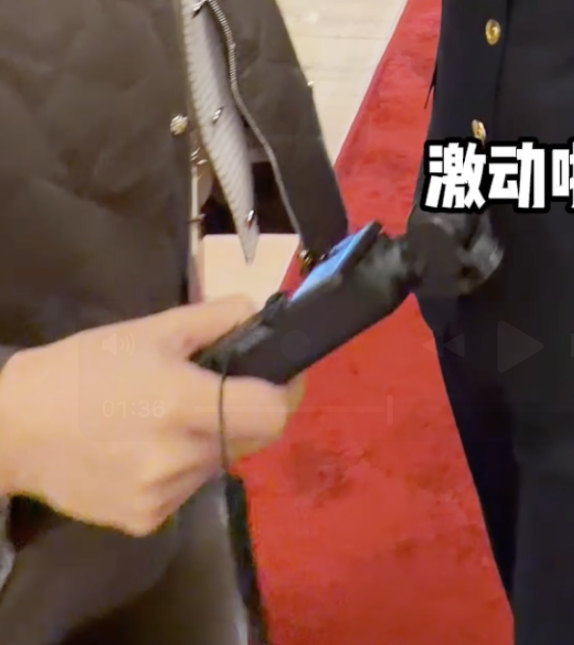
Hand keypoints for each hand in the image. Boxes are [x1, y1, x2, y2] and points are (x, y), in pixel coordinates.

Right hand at [0, 298, 299, 537]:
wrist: (18, 428)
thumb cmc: (86, 367)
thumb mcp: (152, 329)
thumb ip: (216, 318)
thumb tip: (262, 310)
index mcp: (181, 403)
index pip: (272, 412)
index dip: (287, 390)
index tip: (283, 373)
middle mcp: (178, 457)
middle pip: (251, 438)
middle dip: (248, 410)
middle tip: (221, 386)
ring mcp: (163, 497)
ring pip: (219, 463)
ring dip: (212, 438)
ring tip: (170, 415)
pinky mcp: (146, 522)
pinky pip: (188, 489)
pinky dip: (183, 466)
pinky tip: (147, 446)